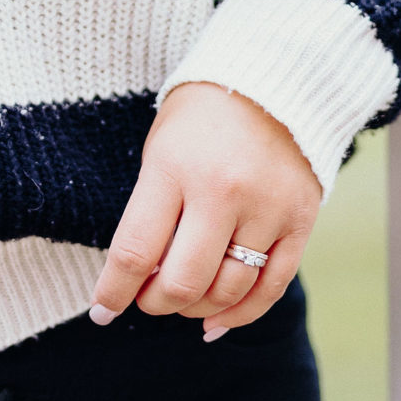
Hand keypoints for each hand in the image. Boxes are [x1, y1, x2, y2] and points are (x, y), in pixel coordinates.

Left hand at [88, 82, 320, 342]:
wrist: (272, 79)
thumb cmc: (200, 118)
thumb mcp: (160, 151)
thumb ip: (152, 213)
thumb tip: (141, 282)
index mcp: (174, 167)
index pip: (135, 251)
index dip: (113, 292)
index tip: (101, 310)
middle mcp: (222, 191)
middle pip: (182, 281)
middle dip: (156, 304)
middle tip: (147, 300)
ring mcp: (266, 208)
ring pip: (227, 290)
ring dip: (196, 308)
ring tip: (183, 301)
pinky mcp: (300, 221)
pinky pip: (270, 287)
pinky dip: (240, 314)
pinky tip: (217, 321)